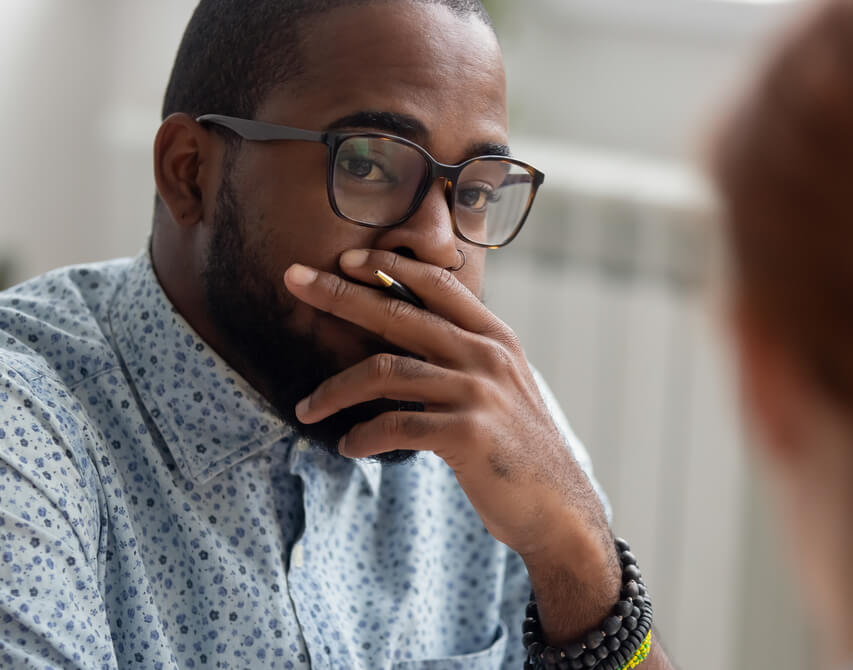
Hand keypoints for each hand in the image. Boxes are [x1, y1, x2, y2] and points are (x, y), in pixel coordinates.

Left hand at [283, 248, 607, 558]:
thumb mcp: (499, 390)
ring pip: (385, 371)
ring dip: (334, 390)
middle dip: (338, 294)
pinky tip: (347, 446)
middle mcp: (487, 356)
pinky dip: (362, 436)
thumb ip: (460, 361)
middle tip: (293, 280)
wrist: (559, 512)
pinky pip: (395, 425)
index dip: (387, 266)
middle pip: (397, 313)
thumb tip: (400, 348)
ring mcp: (478, 393)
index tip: (344, 259)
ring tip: (306, 408)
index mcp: (495, 338)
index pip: (437, 283)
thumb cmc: (517, 452)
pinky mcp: (467, 434)